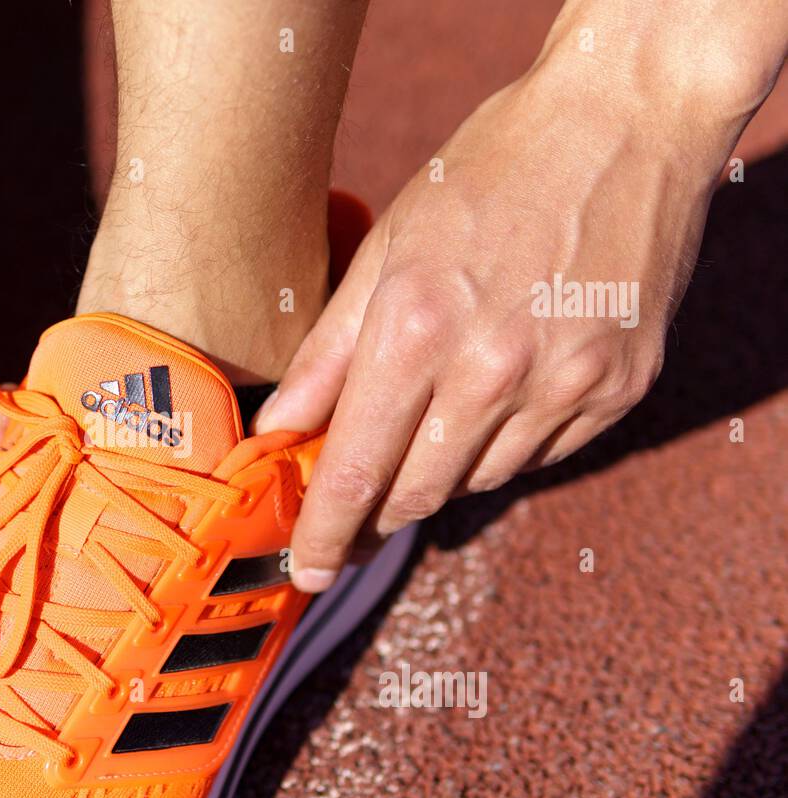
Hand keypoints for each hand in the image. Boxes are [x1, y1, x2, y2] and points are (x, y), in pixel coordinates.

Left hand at [257, 61, 729, 591]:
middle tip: (354, 512)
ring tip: (434, 416)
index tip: (306, 569)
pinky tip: (499, 396)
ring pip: (477, 482)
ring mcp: (566, 384)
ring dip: (438, 472)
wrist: (624, 122)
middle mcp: (494, 369)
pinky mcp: (620, 389)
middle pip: (415, 495)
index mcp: (418, 329)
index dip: (323, 532)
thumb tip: (280, 430)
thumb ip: (327, 352)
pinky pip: (542, 457)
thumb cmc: (488, 174)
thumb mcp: (387, 246)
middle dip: (375, 513)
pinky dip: (504, 446)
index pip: (355, 472)